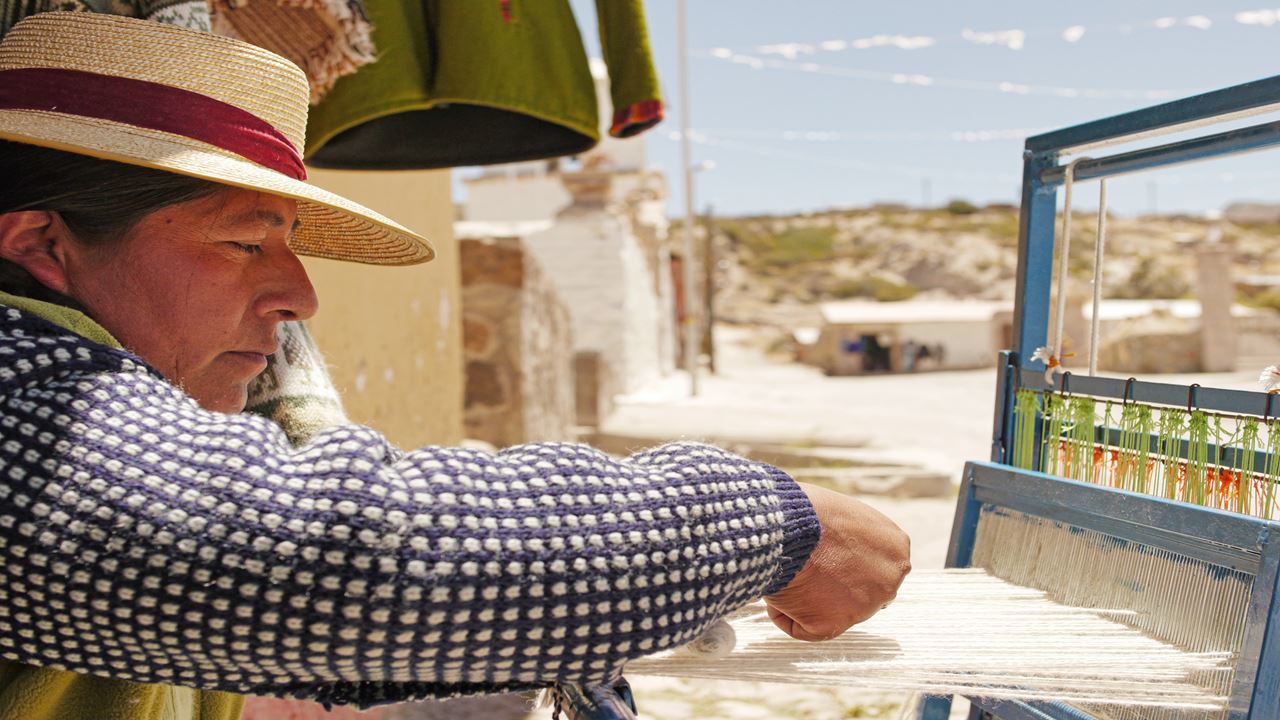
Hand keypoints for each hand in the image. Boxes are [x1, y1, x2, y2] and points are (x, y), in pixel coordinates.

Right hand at [764, 483, 910, 640]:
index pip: (875, 565)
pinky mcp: (831, 625)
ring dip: (807, 599)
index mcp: (896, 546)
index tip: (824, 555)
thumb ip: (852, 537)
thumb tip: (832, 550)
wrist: (787, 523)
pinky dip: (784, 614)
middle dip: (834, 585)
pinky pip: (802, 628)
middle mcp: (889, 580)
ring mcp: (864, 606)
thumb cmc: (806, 508)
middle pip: (860, 592)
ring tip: (786, 572)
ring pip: (830, 612)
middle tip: (805, 568)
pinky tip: (776, 588)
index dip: (846, 562)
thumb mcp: (844, 513)